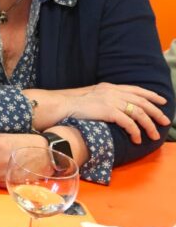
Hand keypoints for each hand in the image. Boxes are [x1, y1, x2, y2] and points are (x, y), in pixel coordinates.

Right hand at [32, 83, 168, 143]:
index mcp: (110, 87)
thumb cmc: (71, 104)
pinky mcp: (109, 111)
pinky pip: (129, 122)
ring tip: (154, 135)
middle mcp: (113, 92)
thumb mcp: (91, 96)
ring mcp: (111, 100)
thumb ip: (104, 98)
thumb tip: (112, 107)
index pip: (135, 89)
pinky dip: (135, 132)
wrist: (61, 105)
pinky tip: (136, 139)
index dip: (151, 95)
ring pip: (139, 112)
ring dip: (148, 125)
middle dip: (156, 112)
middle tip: (165, 121)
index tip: (162, 101)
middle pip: (141, 101)